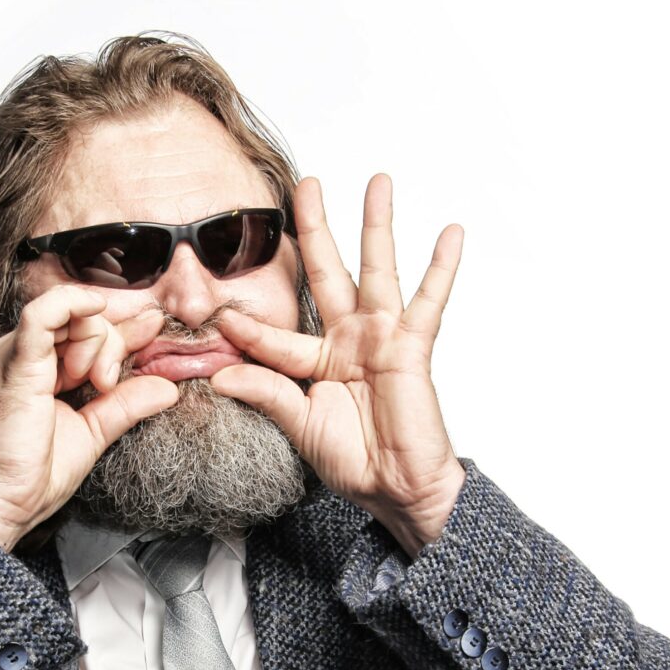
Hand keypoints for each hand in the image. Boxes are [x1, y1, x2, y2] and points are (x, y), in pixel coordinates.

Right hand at [0, 286, 177, 550]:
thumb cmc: (28, 478)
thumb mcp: (92, 433)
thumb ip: (126, 406)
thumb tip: (168, 388)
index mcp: (34, 370)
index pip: (81, 331)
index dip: (122, 329)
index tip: (154, 329)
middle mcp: (19, 356)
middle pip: (79, 321)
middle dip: (110, 344)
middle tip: (107, 385)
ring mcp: (12, 356)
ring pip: (69, 315)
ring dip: (97, 342)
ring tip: (96, 384)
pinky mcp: (13, 362)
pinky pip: (43, 313)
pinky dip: (74, 304)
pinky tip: (99, 308)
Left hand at [211, 174, 465, 557]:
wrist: (395, 488)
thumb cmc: (351, 461)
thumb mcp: (299, 425)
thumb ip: (266, 394)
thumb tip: (221, 376)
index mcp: (315, 361)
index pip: (276, 335)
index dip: (249, 327)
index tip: (219, 316)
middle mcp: (347, 340)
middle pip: (327, 272)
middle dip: (316, 228)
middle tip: (305, 185)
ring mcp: (381, 338)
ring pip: (376, 270)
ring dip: (377, 225)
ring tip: (378, 182)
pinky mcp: (412, 347)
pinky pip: (429, 301)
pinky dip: (441, 267)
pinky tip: (450, 231)